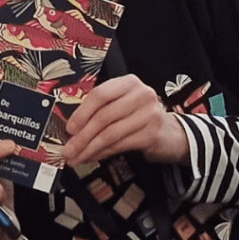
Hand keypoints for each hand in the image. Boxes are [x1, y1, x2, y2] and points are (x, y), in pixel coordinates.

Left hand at [62, 75, 188, 166]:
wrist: (169, 132)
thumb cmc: (138, 116)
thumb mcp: (119, 105)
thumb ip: (98, 111)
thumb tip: (72, 130)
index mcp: (128, 83)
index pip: (99, 95)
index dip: (81, 113)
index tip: (69, 128)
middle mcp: (141, 95)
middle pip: (104, 116)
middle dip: (82, 136)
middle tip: (69, 149)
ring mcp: (149, 114)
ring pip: (110, 133)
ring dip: (89, 148)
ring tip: (77, 157)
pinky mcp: (152, 134)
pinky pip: (120, 145)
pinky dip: (102, 153)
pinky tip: (93, 157)